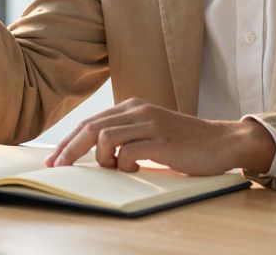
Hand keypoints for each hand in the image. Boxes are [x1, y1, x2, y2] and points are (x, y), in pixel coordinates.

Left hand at [43, 98, 275, 175]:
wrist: (220, 141)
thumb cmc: (184, 142)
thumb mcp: (150, 132)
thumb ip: (126, 136)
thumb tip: (96, 154)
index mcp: (132, 106)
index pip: (90, 122)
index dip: (69, 141)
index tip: (54, 159)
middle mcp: (138, 111)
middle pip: (91, 127)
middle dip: (70, 149)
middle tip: (58, 166)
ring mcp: (149, 124)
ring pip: (105, 136)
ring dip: (100, 158)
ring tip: (113, 168)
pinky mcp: (161, 140)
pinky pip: (128, 151)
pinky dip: (123, 163)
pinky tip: (132, 168)